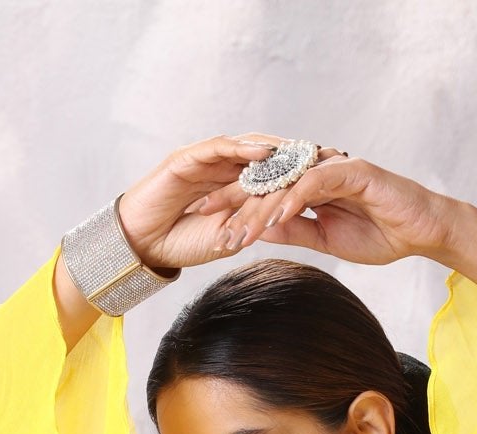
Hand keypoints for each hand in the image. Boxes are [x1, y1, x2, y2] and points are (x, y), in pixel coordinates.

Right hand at [115, 133, 314, 271]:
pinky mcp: (188, 158)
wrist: (143, 244)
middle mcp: (223, 166)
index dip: (301, 171)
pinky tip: (267, 151)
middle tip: (328, 153)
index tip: (333, 174)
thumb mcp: (230, 237)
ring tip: (303, 149)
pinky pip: (220, 147)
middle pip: (266, 153)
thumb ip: (255, 225)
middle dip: (297, 153)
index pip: (274, 171)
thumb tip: (287, 223)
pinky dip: (243, 148)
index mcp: (234, 184)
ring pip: (247, 145)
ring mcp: (206, 159)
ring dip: (277, 147)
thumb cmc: (182, 243)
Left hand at [195, 151, 456, 265]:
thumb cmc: (380, 234)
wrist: (421, 231)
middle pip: (265, 181)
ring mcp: (333, 167)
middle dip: (231, 199)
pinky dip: (294, 199)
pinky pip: (316, 183)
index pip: (262, 192)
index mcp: (307, 186)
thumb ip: (294, 230)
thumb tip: (258, 231)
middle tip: (201, 214)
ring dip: (259, 206)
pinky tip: (276, 216)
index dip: (232, 205)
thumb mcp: (326, 239)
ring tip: (237, 229)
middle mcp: (315, 170)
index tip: (204, 222)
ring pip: (286, 183)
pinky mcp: (353, 171)